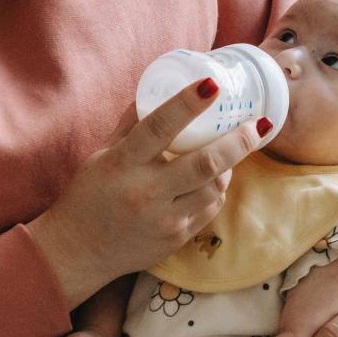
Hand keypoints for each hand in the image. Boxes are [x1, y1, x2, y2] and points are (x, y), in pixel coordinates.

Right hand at [29, 77, 270, 306]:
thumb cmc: (89, 194)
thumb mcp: (103, 153)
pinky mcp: (176, 239)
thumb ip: (132, 122)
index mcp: (123, 164)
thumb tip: (159, 86)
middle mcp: (145, 192)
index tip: (212, 85)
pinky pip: (209, 209)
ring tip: (232, 150)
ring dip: (230, 166)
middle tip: (258, 124)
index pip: (159, 127)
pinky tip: (212, 180)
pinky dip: (216, 191)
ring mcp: (164, 220)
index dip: (188, 104)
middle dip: (238, 141)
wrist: (79, 251)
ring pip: (215, 188)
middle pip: (205, 164)